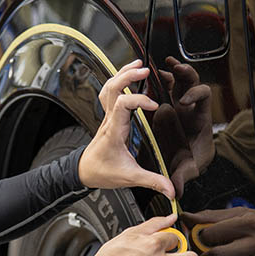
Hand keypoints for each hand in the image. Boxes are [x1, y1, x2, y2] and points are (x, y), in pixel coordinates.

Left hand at [79, 60, 175, 198]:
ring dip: (123, 73)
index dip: (139, 100)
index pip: (122, 104)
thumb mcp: (129, 178)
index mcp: (114, 130)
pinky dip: (119, 80)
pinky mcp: (109, 116)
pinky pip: (110, 92)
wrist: (84, 172)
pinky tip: (129, 76)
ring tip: (138, 65)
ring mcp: (107, 116)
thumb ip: (152, 181)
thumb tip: (170, 189)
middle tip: (146, 71)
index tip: (154, 107)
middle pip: (113, 88)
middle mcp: (109, 119)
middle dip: (128, 76)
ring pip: (109, 87)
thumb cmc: (102, 172)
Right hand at [158, 57, 213, 194]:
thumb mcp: (186, 170)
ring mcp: (177, 104)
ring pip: (177, 80)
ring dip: (169, 71)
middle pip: (193, 81)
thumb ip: (181, 178)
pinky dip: (157, 79)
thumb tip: (176, 192)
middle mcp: (190, 108)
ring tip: (159, 66)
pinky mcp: (165, 105)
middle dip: (184, 73)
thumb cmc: (188, 163)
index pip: (204, 96)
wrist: (180, 163)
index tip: (182, 102)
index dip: (195, 94)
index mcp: (199, 118)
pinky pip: (163, 86)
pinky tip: (147, 76)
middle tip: (173, 67)